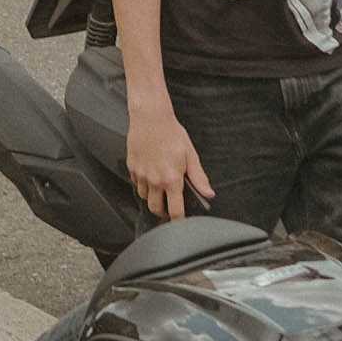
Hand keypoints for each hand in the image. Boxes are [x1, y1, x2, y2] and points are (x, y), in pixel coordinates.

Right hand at [127, 104, 212, 222]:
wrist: (150, 118)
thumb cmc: (172, 133)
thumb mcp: (190, 154)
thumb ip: (199, 177)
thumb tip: (208, 193)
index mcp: (172, 179)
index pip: (175, 211)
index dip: (179, 221)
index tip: (181, 222)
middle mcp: (155, 180)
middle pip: (156, 209)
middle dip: (163, 212)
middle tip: (169, 208)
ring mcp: (141, 175)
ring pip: (145, 198)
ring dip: (153, 198)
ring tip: (161, 189)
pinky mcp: (132, 169)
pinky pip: (137, 185)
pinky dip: (144, 186)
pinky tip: (151, 177)